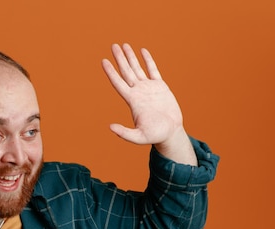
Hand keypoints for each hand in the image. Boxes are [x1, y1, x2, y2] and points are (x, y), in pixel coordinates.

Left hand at [102, 43, 195, 164]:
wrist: (170, 132)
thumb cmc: (155, 136)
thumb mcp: (139, 137)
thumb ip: (125, 133)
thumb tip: (110, 127)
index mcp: (132, 101)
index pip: (118, 83)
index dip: (110, 72)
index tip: (103, 61)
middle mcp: (138, 92)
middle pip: (126, 72)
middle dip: (119, 59)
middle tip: (113, 46)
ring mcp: (148, 88)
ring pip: (137, 69)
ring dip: (130, 57)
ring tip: (124, 45)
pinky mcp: (160, 87)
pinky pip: (153, 70)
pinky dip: (148, 60)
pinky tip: (142, 51)